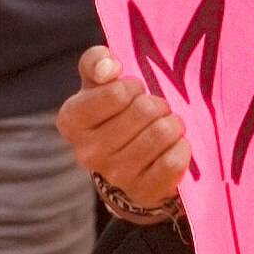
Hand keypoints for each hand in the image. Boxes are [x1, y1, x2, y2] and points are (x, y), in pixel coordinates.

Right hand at [58, 44, 194, 221]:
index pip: (117, 93)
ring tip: (165, 126)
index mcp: (71, 120)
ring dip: (172, 124)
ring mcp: (116, 175)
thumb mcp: (98, 83)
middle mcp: (87, 152)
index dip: (133, 87)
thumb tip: (110, 67)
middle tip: (155, 110)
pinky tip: (174, 146)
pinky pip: (174, 161)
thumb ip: (96, 62)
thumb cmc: (112, 113)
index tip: (134, 92)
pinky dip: (181, 148)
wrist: (125, 162)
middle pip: (144, 111)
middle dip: (157, 104)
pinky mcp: (143, 191)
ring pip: (162, 133)